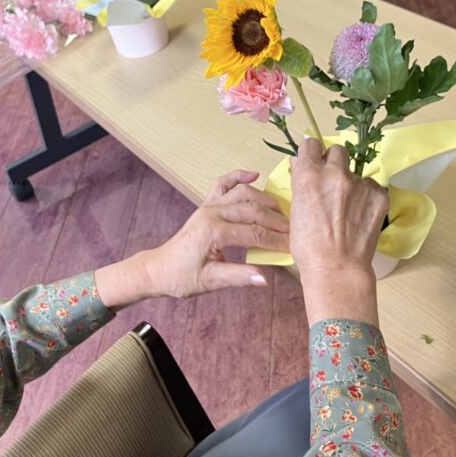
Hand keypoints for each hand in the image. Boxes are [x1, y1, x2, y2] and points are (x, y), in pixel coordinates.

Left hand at [142, 169, 288, 298]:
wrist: (159, 268)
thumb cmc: (181, 277)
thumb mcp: (210, 282)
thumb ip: (238, 277)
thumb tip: (264, 278)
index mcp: (213, 232)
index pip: (254, 233)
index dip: (276, 240)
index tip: (294, 246)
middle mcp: (211, 213)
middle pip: (253, 211)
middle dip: (276, 221)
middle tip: (295, 231)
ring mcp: (208, 206)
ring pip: (243, 193)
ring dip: (265, 200)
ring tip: (283, 213)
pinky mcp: (206, 204)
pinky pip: (223, 183)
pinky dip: (239, 176)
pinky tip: (255, 174)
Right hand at [289, 140, 387, 325]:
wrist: (337, 267)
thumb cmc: (309, 246)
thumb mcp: (295, 211)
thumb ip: (300, 184)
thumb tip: (301, 165)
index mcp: (309, 175)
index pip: (311, 144)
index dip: (312, 153)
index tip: (314, 160)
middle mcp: (335, 174)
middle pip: (337, 151)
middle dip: (334, 162)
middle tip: (332, 181)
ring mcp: (359, 184)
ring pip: (356, 173)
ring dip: (351, 184)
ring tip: (347, 209)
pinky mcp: (378, 195)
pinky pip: (372, 188)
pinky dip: (367, 198)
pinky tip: (360, 216)